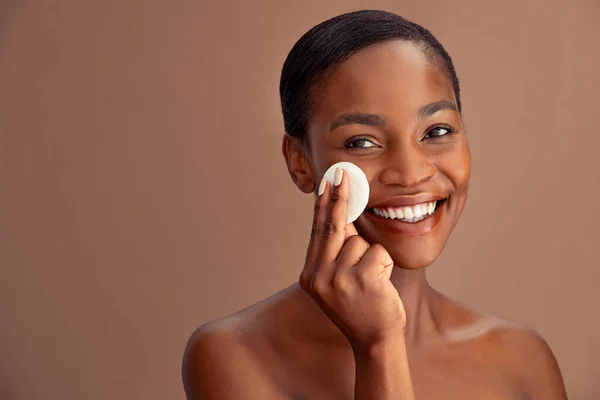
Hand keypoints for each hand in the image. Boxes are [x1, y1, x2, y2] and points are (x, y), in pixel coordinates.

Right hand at [299, 168, 405, 349]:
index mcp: (310, 275)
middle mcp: (319, 276)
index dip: (324, 206)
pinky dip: (384, 264)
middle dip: (339, 198)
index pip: (318, 232)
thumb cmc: (361, 308)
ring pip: (360, 242)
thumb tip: (346, 217)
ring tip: (371, 282)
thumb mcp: (338, 283)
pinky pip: (377, 253)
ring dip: (372, 256)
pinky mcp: (361, 280)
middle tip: (343, 174)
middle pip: (332, 227)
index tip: (326, 184)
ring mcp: (338, 279)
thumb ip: (337, 254)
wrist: (374, 341)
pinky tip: (380, 285)